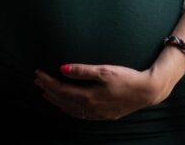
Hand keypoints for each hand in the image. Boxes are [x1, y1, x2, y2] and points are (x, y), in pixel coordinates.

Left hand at [33, 63, 169, 120]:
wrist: (147, 91)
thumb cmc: (127, 78)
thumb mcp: (104, 70)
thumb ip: (82, 70)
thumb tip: (62, 69)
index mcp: (88, 96)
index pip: (61, 89)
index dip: (48, 81)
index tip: (38, 73)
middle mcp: (90, 108)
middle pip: (63, 100)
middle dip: (48, 89)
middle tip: (37, 80)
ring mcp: (96, 114)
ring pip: (70, 109)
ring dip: (56, 101)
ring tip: (46, 93)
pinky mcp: (103, 115)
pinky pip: (80, 114)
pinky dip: (69, 109)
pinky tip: (66, 106)